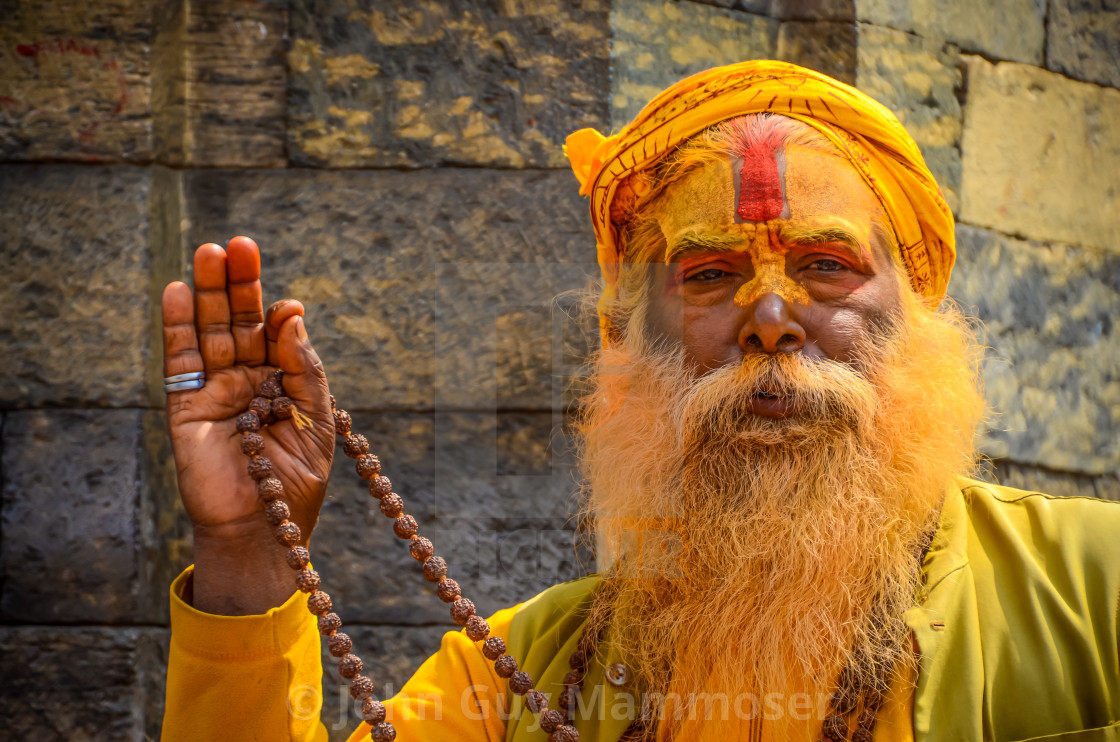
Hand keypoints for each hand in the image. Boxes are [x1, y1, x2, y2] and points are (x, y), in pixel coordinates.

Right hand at [161, 237, 334, 613]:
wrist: (263, 531)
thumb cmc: (295, 483)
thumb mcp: (316, 422)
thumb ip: (304, 368)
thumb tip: (292, 315)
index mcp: (281, 380)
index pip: (275, 331)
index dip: (277, 312)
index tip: (286, 304)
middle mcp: (246, 378)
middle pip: (238, 320)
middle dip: (237, 284)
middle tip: (239, 244)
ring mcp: (214, 390)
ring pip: (208, 331)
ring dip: (206, 292)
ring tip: (209, 253)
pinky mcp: (186, 406)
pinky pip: (181, 362)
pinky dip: (177, 327)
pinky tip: (178, 292)